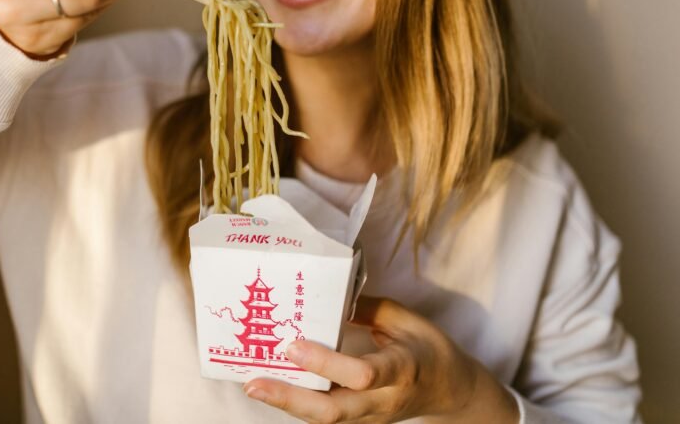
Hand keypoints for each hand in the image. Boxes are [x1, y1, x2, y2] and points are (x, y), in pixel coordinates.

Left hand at [243, 296, 518, 422]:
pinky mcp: (359, 420)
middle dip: (291, 398)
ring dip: (286, 403)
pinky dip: (296, 403)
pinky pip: (324, 416)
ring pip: (325, 419)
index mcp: (400, 369)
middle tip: (254, 382)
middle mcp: (382, 400)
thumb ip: (365, 308)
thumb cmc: (427, 347)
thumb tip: (325, 292)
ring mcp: (369, 416)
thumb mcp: (404, 319)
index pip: (362, 374)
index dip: (325, 363)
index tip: (293, 345)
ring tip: (252, 384)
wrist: (451, 391)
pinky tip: (270, 388)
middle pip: (334, 411)